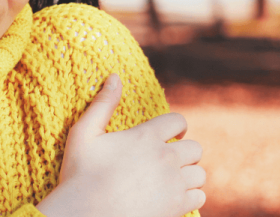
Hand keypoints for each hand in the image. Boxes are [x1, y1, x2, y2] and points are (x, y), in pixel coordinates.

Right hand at [36, 74, 205, 216]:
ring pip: (200, 173)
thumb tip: (115, 76)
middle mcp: (165, 157)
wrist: (84, 215)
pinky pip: (199, 196)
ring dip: (189, 174)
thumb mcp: (84, 133)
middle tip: (169, 160)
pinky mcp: (176, 206)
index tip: (171, 134)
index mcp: (146, 136)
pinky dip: (191, 195)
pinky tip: (175, 196)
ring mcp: (173, 183)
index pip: (178, 121)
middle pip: (194, 148)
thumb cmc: (80, 174)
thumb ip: (102, 104)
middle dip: (184, 152)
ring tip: (172, 179)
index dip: (176, 126)